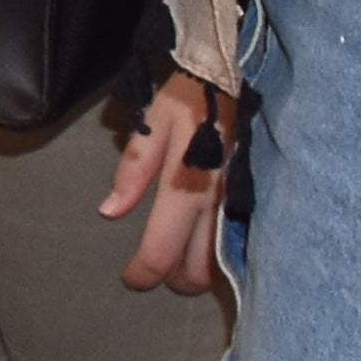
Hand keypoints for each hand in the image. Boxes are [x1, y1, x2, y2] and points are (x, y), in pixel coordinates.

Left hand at [98, 72, 232, 294]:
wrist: (232, 81)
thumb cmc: (186, 102)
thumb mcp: (151, 129)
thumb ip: (132, 172)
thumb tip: (110, 212)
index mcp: (184, 187)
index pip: (162, 251)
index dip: (143, 273)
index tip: (131, 278)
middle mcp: (214, 204)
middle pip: (198, 272)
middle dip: (173, 279)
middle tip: (155, 266)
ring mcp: (236, 206)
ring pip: (219, 264)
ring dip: (196, 271)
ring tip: (175, 256)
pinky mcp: (250, 201)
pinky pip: (235, 245)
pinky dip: (216, 255)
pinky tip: (201, 243)